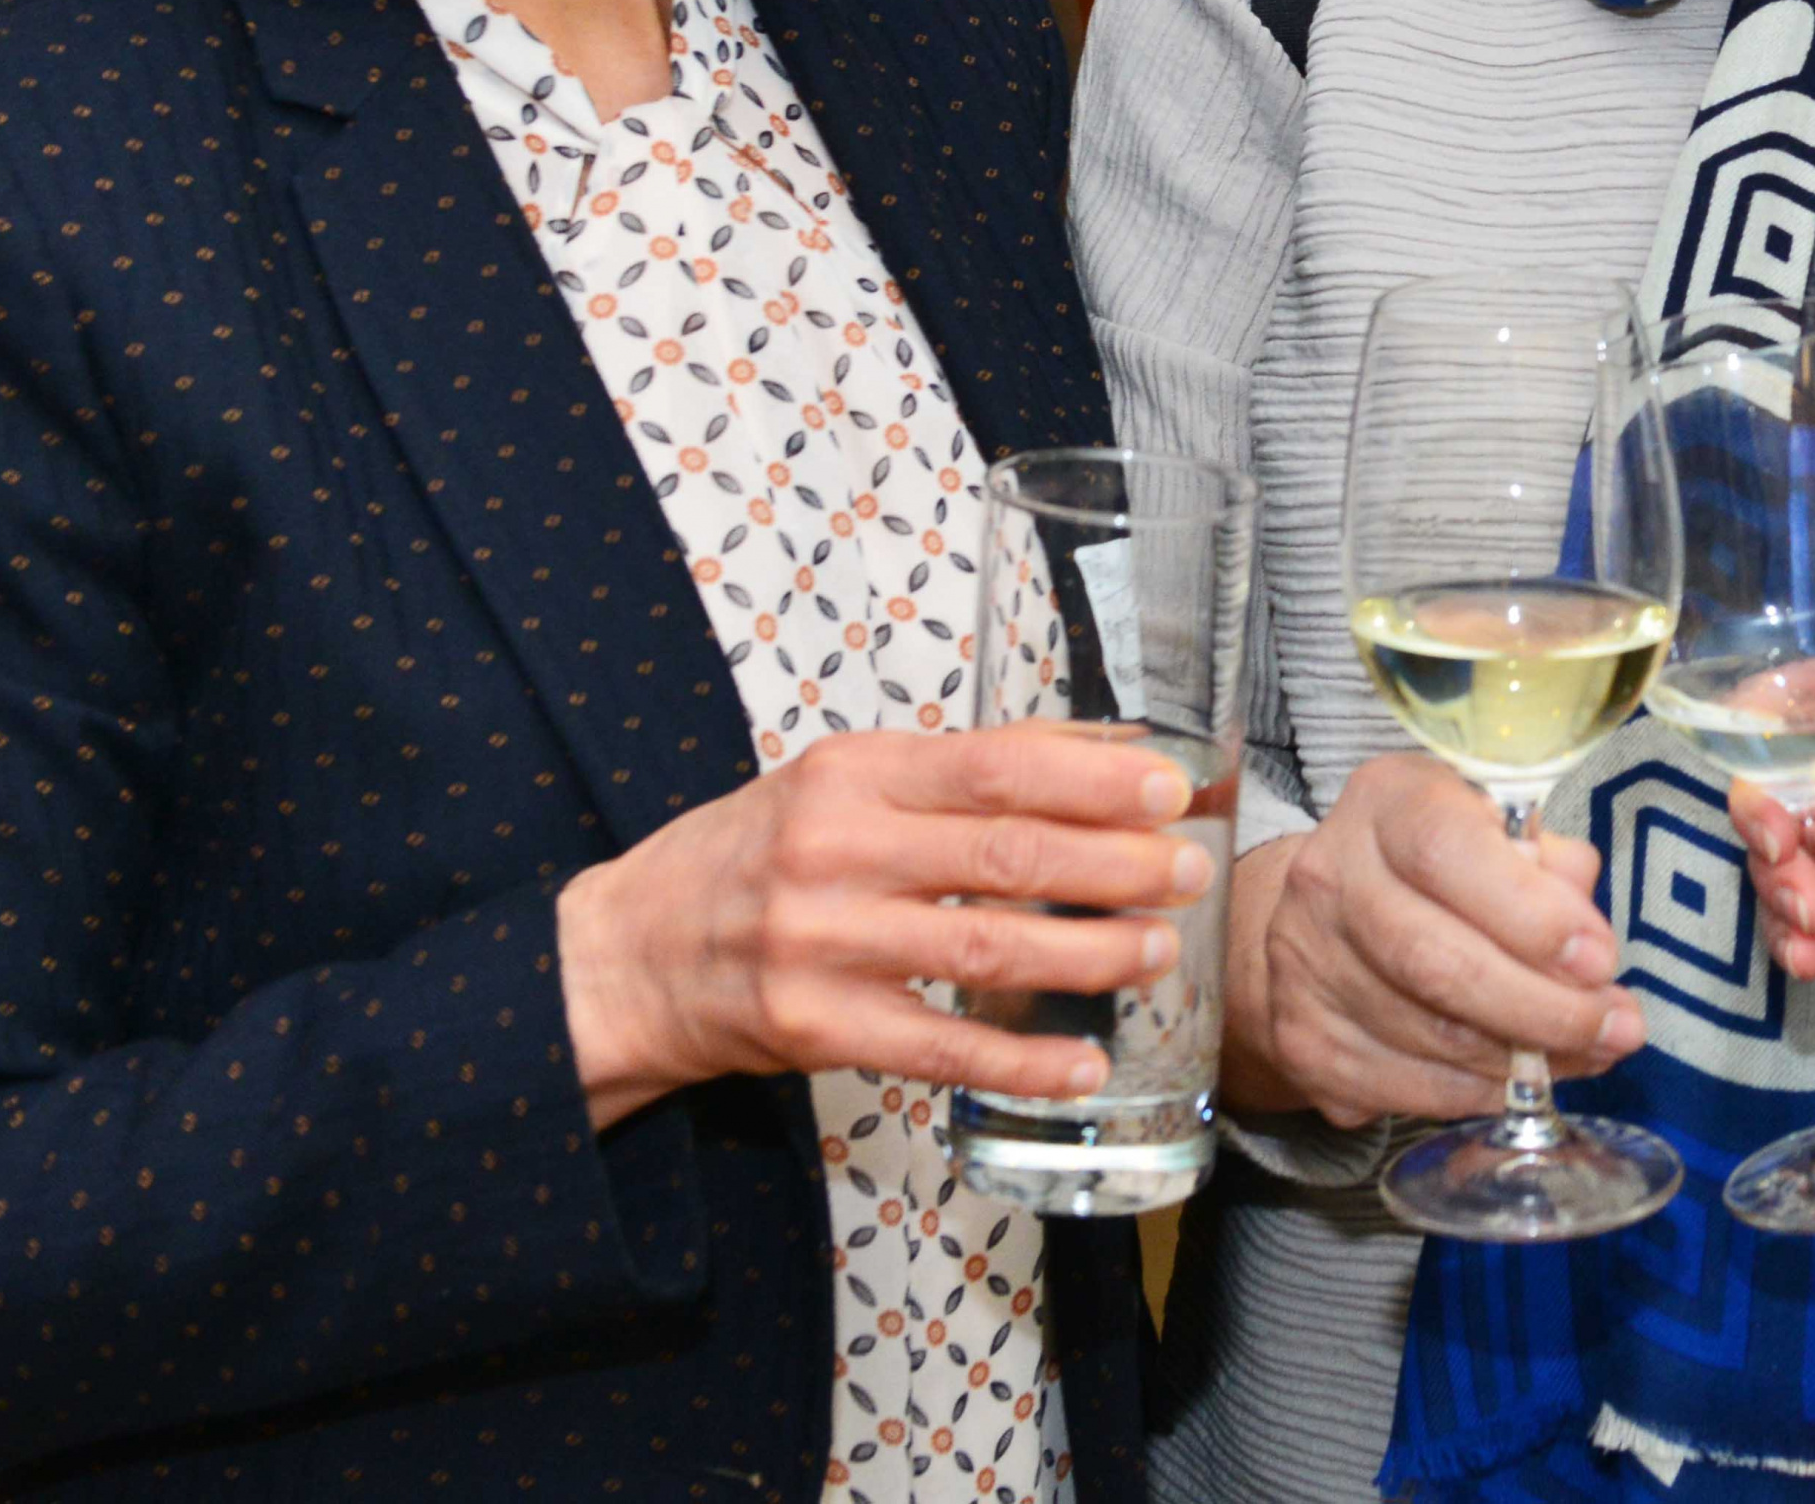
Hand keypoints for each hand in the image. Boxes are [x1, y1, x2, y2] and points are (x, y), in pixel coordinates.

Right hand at [554, 721, 1200, 1131]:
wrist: (625, 955)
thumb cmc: (753, 857)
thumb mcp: (841, 783)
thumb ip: (959, 771)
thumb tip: (1100, 748)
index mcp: (852, 773)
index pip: (994, 765)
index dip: (1092, 777)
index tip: (1169, 787)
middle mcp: (837, 849)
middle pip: (1004, 854)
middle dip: (1115, 865)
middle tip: (1190, 872)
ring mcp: (823, 942)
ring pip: (984, 948)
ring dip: (1089, 955)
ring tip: (1160, 953)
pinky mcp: (813, 1027)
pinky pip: (938, 1045)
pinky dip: (1020, 1058)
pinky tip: (1084, 1065)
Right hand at [1221, 751, 1648, 1126]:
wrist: (1328, 917)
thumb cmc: (1441, 864)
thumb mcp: (1497, 829)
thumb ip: (1549, 866)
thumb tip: (1588, 934)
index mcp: (1383, 804)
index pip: (1446, 851)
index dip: (1529, 913)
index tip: (1600, 958)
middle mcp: (1329, 879)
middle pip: (1437, 961)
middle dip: (1545, 1007)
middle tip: (1617, 1028)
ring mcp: (1306, 967)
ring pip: (1430, 1036)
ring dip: (1525, 1060)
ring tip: (1591, 1054)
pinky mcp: (1305, 1044)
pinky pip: (1408, 1088)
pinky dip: (1481, 1093)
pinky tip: (1525, 1081)